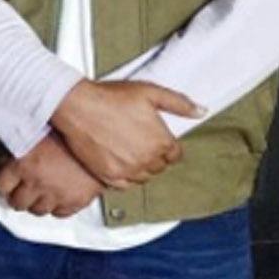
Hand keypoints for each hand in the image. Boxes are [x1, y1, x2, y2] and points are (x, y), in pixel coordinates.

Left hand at [0, 134, 105, 216]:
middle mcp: (36, 182)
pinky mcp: (75, 201)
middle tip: (22, 191)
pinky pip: (59, 213)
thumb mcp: (36, 133)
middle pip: (17, 203)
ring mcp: (56, 194)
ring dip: (37, 203)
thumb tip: (7, 160)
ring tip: (40, 194)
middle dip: (18, 197)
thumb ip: (20, 148)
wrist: (102, 138)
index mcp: (22, 164)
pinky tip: (58, 197)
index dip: (3, 186)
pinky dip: (57, 207)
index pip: (0, 188)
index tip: (6, 185)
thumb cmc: (69, 132)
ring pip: (37, 211)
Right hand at [51, 80, 201, 187]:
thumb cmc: (109, 98)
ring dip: (140, 167)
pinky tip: (118, 163)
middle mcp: (147, 159)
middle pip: (159, 166)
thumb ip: (179, 103)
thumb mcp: (150, 92)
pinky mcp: (108, 175)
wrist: (77, 106)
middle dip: (153, 155)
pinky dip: (124, 176)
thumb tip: (200, 111)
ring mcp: (127, 169)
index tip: (158, 140)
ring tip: (129, 152)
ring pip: (143, 177)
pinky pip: (124, 185)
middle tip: (140, 142)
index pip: (175, 155)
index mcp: (161, 142)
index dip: (167, 146)